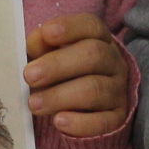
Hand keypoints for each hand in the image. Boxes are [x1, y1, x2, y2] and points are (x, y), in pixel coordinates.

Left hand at [25, 14, 132, 138]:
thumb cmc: (63, 76)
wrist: (87, 111)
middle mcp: (114, 63)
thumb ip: (43, 47)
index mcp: (99, 40)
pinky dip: (80, 123)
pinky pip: (103, 121)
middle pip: (94, 55)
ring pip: (95, 89)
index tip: (47, 33)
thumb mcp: (52, 57)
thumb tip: (36, 39)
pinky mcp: (117, 119)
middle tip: (29, 76)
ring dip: (61, 96)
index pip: (92, 26)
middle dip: (58, 65)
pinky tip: (59, 121)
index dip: (70, 27)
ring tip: (34, 104)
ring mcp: (118, 91)